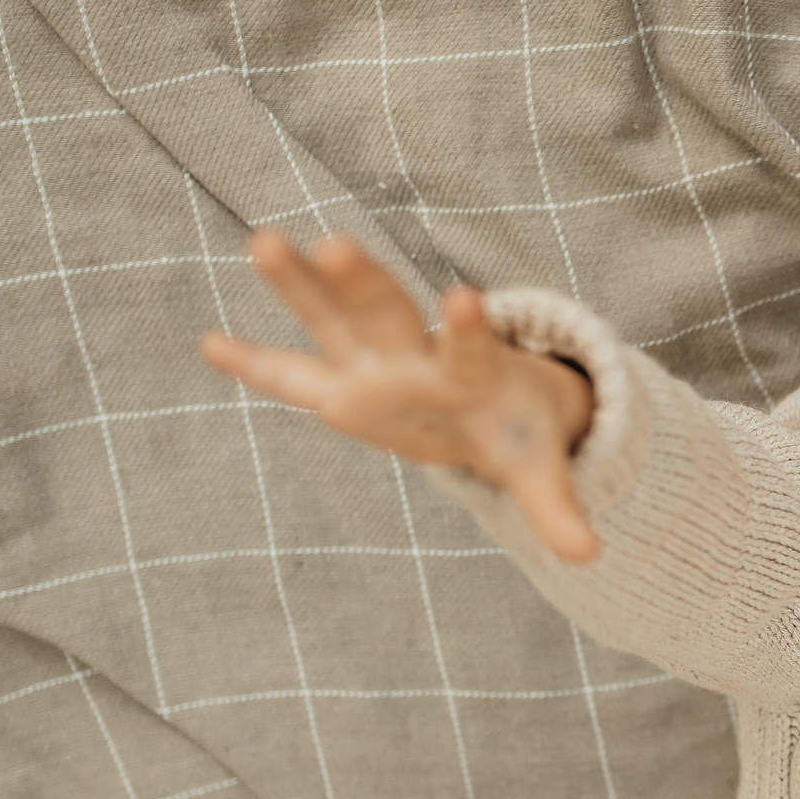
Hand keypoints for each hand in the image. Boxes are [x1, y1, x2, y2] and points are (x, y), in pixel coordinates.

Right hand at [199, 230, 601, 562]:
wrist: (497, 406)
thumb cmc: (515, 430)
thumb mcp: (536, 472)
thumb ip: (557, 509)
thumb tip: (591, 557)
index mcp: (468, 374)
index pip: (469, 346)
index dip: (466, 328)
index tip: (464, 298)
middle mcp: (414, 356)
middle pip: (388, 312)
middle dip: (363, 281)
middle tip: (337, 242)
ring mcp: (375, 361)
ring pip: (335, 315)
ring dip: (301, 282)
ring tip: (267, 242)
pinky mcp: (343, 381)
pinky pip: (291, 373)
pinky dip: (254, 364)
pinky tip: (209, 344)